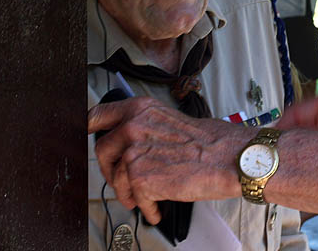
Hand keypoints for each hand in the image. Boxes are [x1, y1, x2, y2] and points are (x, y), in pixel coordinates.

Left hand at [87, 97, 240, 223]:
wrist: (229, 158)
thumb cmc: (210, 142)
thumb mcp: (170, 120)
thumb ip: (145, 126)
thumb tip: (129, 141)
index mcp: (141, 109)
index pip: (98, 115)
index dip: (89, 128)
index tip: (88, 136)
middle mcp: (133, 127)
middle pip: (102, 151)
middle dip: (112, 170)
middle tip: (126, 180)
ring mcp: (135, 152)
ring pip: (116, 179)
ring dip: (130, 193)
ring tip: (148, 197)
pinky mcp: (140, 178)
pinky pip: (135, 198)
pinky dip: (147, 207)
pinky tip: (159, 206)